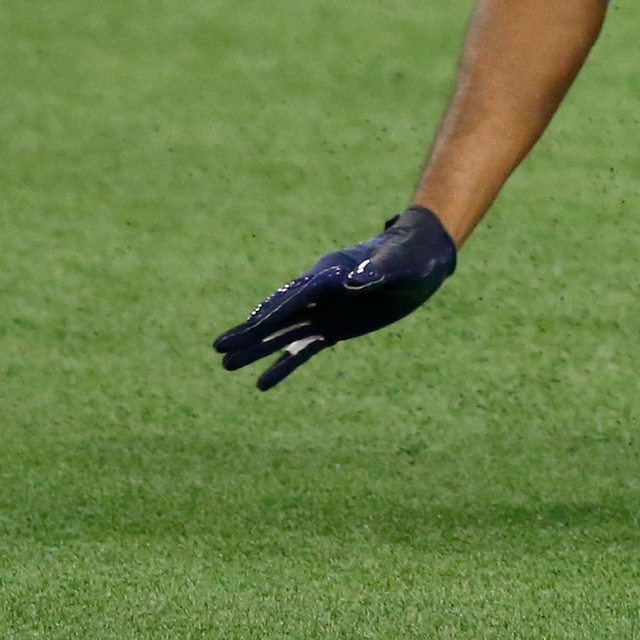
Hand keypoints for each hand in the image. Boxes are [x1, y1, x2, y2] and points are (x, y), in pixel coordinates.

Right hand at [212, 205, 458, 390]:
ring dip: (258, 349)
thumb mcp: (399, 263)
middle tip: (218, 349)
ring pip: (285, 333)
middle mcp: (322, 292)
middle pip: (280, 314)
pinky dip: (285, 365)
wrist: (421, 258)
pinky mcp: (335, 328)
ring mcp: (326, 310)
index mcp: (332, 272)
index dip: (274, 311)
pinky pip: (305, 348)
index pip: (297, 294)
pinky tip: (262, 383)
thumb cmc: (411, 255)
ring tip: (226, 366)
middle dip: (251, 331)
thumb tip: (352, 280)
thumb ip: (377, 271)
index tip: (248, 328)